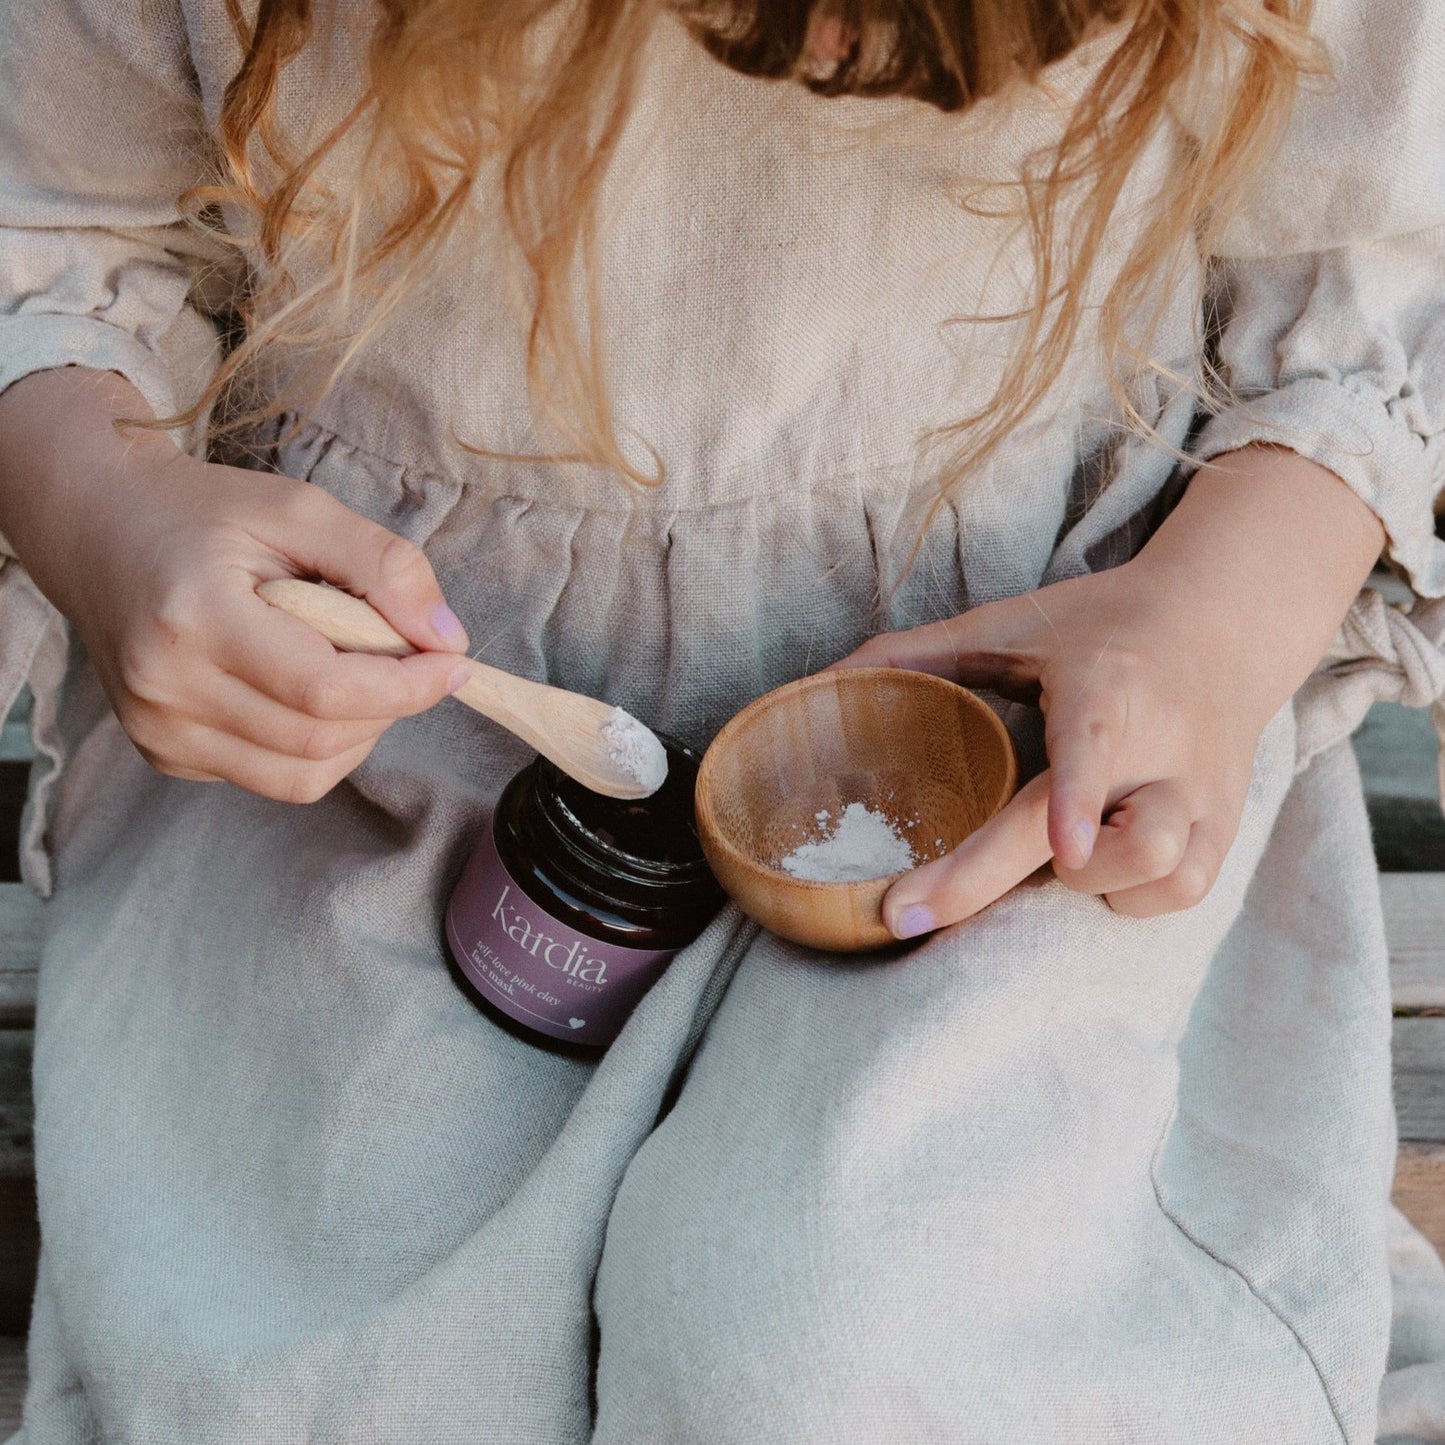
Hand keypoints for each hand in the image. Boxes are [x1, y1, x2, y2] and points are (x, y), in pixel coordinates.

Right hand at [0, 369, 469, 802]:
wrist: (98, 528)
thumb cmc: (203, 514)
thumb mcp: (299, 510)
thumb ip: (383, 565)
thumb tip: (448, 638)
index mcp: (193, 617)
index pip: (323, 690)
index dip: (406, 686)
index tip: (452, 661)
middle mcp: (165, 687)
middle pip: (319, 739)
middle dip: (389, 705)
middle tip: (408, 656)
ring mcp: (158, 730)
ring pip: (302, 774)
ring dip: (359, 732)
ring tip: (358, 670)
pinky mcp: (164, 754)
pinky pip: (272, 777)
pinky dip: (317, 746)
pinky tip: (309, 690)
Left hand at [833, 563, 1265, 931]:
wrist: (1226, 620)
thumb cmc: (1102, 625)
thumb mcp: (1012, 622)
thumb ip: (919, 652)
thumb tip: (823, 681)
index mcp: (1106, 689)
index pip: (1095, 744)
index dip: (1078, 798)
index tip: (1063, 848)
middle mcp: (1164, 747)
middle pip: (1116, 838)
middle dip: (1007, 878)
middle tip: (906, 913)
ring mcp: (1202, 793)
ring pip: (1158, 870)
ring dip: (1088, 882)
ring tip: (1050, 849)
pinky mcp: (1226, 825)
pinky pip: (1177, 891)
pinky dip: (1130, 894)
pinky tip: (1098, 865)